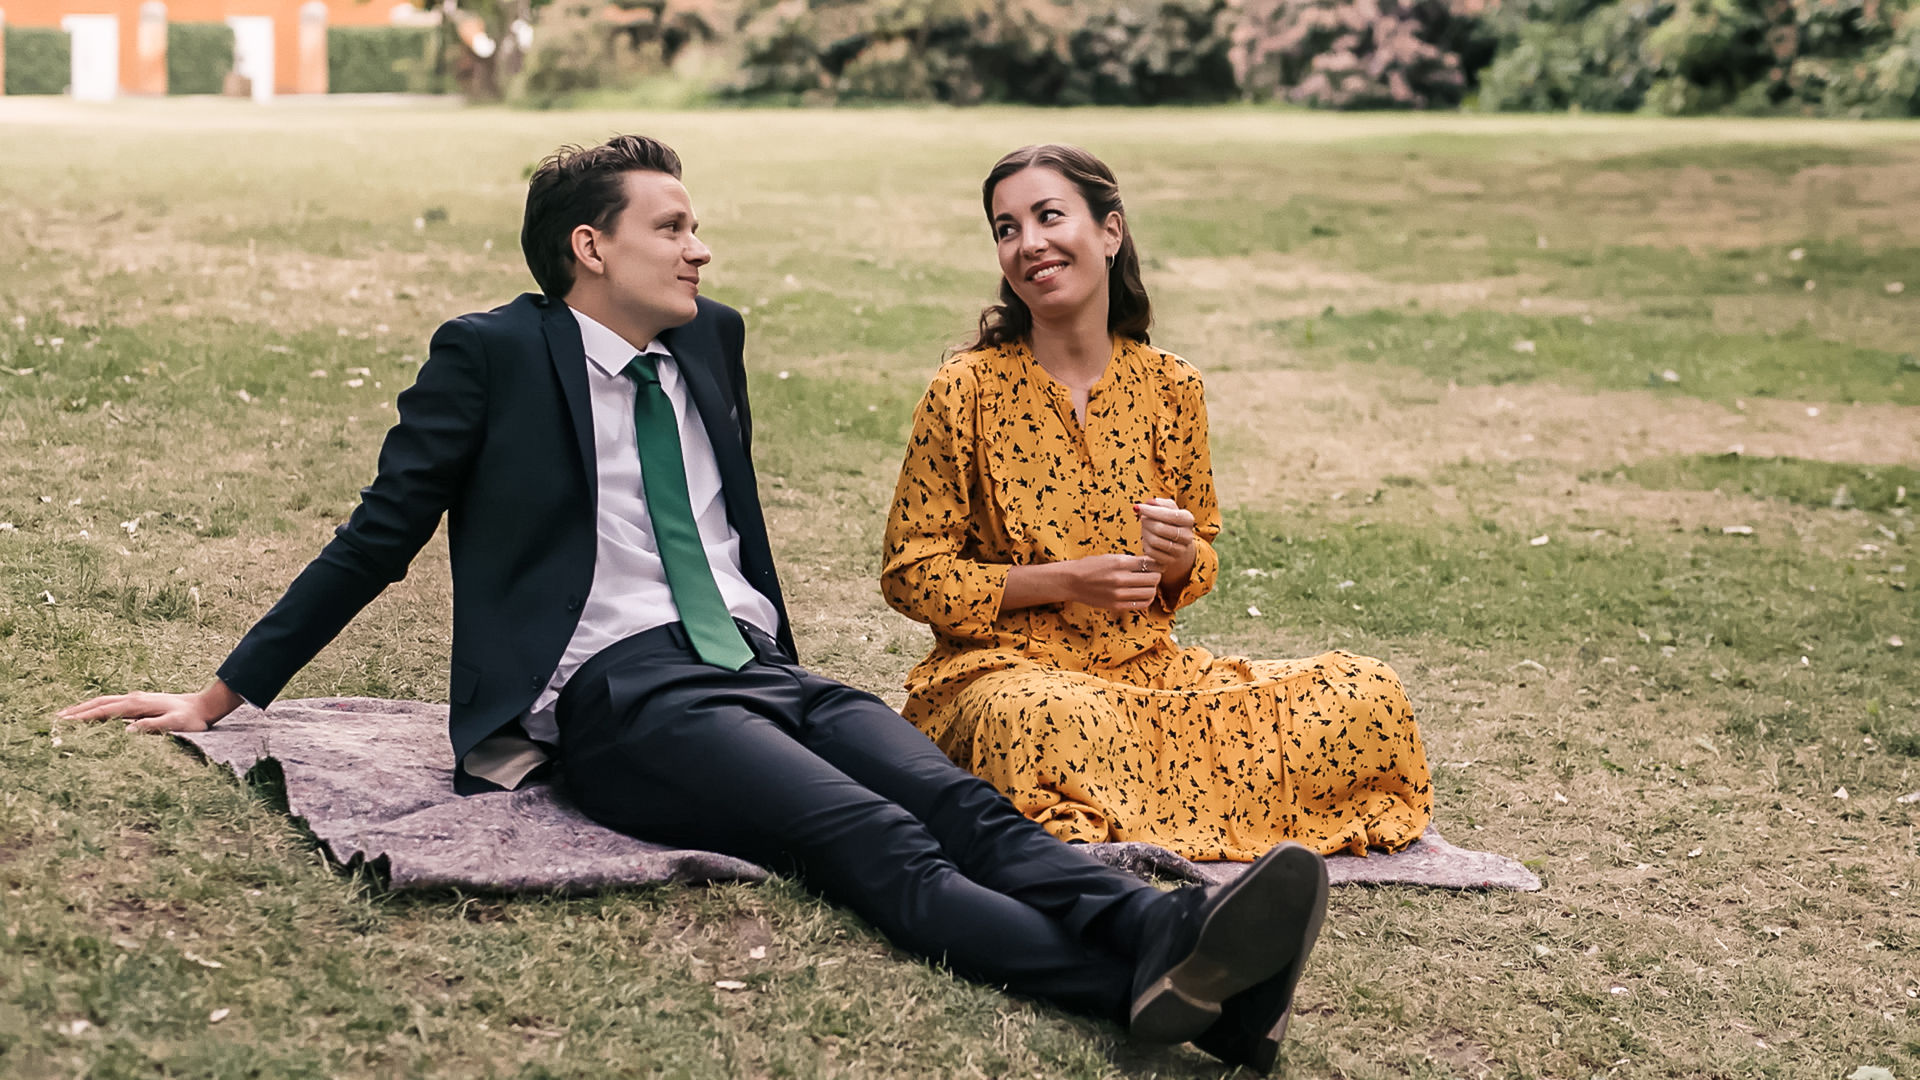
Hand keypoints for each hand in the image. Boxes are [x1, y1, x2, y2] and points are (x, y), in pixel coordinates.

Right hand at [59, 681, 243, 734]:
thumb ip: (151, 727)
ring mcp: (137, 699)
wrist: (205, 706)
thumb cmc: (191, 718)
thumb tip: (126, 731)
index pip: (104, 711)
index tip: (64, 722)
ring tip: (67, 714)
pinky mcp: (141, 702)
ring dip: (85, 707)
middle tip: (55, 718)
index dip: (84, 717)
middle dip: (77, 710)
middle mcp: (134, 698)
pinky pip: (113, 704)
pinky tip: (93, 713)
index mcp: (138, 704)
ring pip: (104, 701)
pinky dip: (97, 707)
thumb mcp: (174, 724)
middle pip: (99, 703)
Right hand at [1071, 553, 1163, 610]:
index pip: (1149, 563)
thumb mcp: (1110, 557)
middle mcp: (1120, 579)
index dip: (1157, 564)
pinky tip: (1143, 594)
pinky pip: (1141, 604)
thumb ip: (1129, 561)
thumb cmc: (1090, 566)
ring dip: (1153, 588)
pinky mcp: (1117, 605)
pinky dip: (1147, 599)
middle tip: (1153, 574)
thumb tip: (1150, 563)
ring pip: (1150, 592)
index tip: (1156, 565)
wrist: (1072, 581)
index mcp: (1119, 563)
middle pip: (1153, 578)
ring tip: (1148, 585)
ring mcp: (1119, 594)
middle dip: (1156, 575)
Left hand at [1135, 498, 1196, 577]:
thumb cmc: (1170, 522)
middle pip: (1160, 528)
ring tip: (1145, 529)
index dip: (1151, 511)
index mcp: (1188, 519)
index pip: (1169, 514)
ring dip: (1145, 533)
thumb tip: (1149, 502)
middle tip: (1142, 519)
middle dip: (1146, 522)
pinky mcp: (1171, 561)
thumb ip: (1159, 503)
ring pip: (1154, 541)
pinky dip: (1145, 544)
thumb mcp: (1168, 509)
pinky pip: (1152, 552)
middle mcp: (1187, 536)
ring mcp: (1180, 550)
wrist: (1177, 544)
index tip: (1137, 507)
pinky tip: (1147, 540)